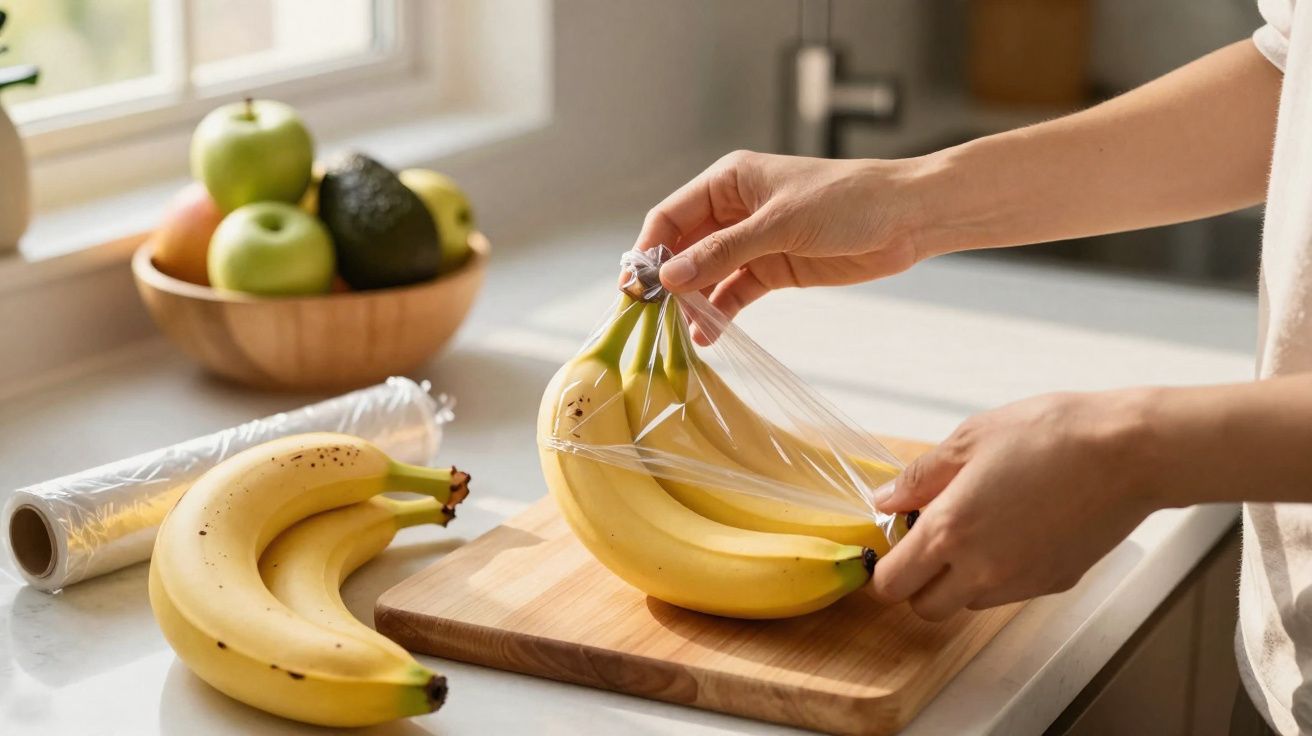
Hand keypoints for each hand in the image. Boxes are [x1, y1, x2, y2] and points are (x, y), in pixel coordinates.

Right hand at [635, 150, 927, 331]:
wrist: (907, 218)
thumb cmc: (847, 201)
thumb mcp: (779, 224)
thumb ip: (723, 252)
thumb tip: (670, 277)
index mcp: (729, 182)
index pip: (671, 216)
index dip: (649, 249)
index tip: (634, 286)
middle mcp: (734, 211)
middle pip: (685, 248)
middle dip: (669, 282)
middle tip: (653, 318)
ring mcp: (754, 242)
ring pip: (708, 275)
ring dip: (694, 303)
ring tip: (683, 333)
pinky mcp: (774, 269)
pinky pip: (735, 293)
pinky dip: (721, 313)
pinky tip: (709, 335)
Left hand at [869, 389, 1160, 620]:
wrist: (1128, 451)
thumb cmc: (1051, 434)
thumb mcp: (969, 439)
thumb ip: (919, 478)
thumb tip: (886, 500)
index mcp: (950, 531)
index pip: (892, 583)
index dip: (884, 566)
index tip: (894, 538)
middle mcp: (982, 569)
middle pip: (925, 609)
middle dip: (918, 582)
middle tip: (930, 538)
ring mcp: (1020, 583)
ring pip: (967, 604)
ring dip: (959, 579)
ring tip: (979, 527)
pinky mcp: (1053, 583)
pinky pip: (1008, 593)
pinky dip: (999, 574)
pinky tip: (1015, 530)